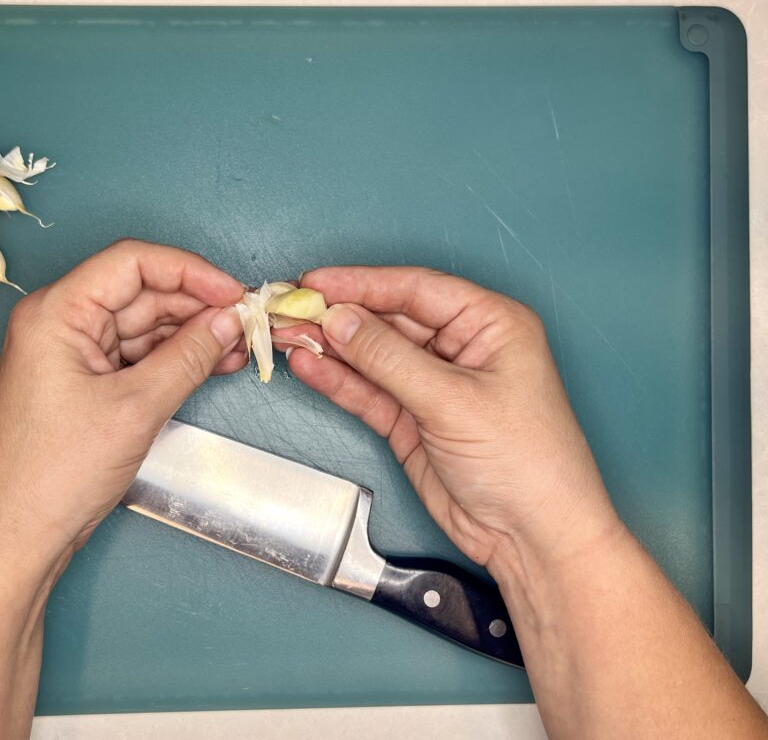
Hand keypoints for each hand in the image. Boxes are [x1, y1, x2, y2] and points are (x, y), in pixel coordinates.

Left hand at [0, 239, 244, 572]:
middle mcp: (60, 324)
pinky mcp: (84, 384)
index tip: (232, 292)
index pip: (132, 262)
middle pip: (140, 292)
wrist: (16, 537)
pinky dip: (173, 360)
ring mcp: (71, 355)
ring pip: (143, 326)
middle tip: (244, 322)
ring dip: (190, 335)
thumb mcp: (135, 408)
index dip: (190, 271)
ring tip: (237, 347)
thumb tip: (227, 322)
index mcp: (56, 312)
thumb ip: (188, 357)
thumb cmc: (52, 475)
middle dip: (196, 306)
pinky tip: (211, 363)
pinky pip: (136, 357)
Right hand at [281, 266, 621, 574]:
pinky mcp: (412, 420)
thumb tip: (341, 320)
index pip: (416, 289)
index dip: (362, 283)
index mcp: (490, 324)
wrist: (533, 538)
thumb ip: (390, 358)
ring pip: (372, 355)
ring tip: (287, 335)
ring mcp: (434, 385)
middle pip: (389, 319)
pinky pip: (369, 391)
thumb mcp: (454, 401)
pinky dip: (339, 380)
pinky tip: (309, 366)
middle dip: (339, 316)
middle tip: (291, 310)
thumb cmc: (527, 462)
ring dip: (331, 347)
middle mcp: (462, 347)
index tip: (316, 283)